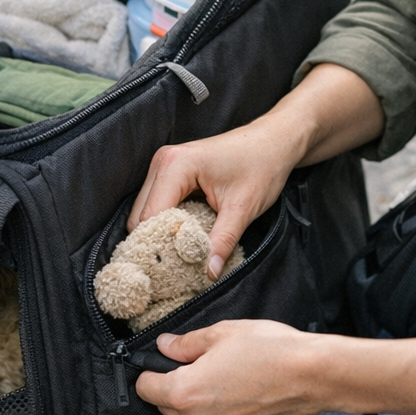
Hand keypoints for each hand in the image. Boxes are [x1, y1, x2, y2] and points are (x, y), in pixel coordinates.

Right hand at [128, 121, 296, 280]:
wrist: (274, 141)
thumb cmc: (262, 165)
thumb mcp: (243, 208)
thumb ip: (222, 241)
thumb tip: (208, 273)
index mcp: (176, 165)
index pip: (151, 216)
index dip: (158, 246)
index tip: (171, 271)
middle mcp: (163, 162)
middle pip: (141, 215)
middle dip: (156, 242)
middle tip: (175, 268)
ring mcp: (165, 165)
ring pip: (146, 211)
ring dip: (161, 233)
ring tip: (181, 253)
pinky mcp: (172, 172)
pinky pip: (158, 204)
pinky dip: (168, 223)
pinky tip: (185, 237)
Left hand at [134, 321, 324, 414]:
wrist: (313, 376)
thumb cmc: (269, 350)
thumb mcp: (221, 333)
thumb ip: (185, 344)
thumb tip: (165, 346)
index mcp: (184, 393)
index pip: (146, 388)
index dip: (152, 371)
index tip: (165, 362)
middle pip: (167, 406)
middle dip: (177, 387)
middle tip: (203, 364)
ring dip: (201, 402)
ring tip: (229, 377)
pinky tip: (245, 394)